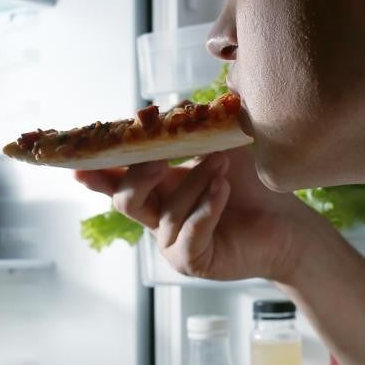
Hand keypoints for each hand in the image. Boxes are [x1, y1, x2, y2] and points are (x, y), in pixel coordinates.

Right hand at [74, 147, 323, 281]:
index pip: (116, 180)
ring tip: (221, 166)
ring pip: (165, 214)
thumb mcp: (223, 148)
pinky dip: (205, 210)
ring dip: (193, 184)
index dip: (94, 171)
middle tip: (162, 155)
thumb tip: (181, 103)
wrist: (286, 222)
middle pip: (126, 200)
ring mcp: (172, 244)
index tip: (77, 160)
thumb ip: (198, 127)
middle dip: (140, 174)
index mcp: (157, 190)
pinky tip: (223, 190)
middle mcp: (158, 218)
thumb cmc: (251, 186)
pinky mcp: (193, 262)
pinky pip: (189, 236)